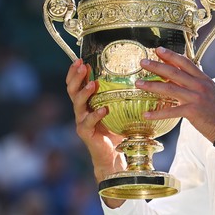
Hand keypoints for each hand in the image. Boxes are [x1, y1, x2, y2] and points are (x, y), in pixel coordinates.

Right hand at [66, 59, 125, 184]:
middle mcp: (81, 109)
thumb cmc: (117, 129)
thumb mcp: (120, 109)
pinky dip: (95, 115)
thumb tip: (142, 78)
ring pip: (77, 104)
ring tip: (92, 84)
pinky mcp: (85, 133)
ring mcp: (81, 121)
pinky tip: (103, 110)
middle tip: (81, 66)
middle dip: (76, 77)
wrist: (112, 154)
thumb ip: (123, 96)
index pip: (76, 84)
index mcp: (87, 101)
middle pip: (72, 90)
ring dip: (84, 93)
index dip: (74, 72)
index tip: (80, 60)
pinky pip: (87, 122)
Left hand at [135, 47, 214, 142]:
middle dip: (157, 66)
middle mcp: (199, 85)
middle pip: (174, 72)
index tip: (158, 50)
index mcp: (203, 79)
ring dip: (152, 86)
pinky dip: (157, 113)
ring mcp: (196, 98)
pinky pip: (171, 111)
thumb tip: (180, 74)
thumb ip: (195, 82)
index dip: (171, 55)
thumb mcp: (209, 90)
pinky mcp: (192, 112)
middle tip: (143, 62)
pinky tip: (146, 115)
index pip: (185, 62)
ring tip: (138, 84)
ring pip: (170, 89)